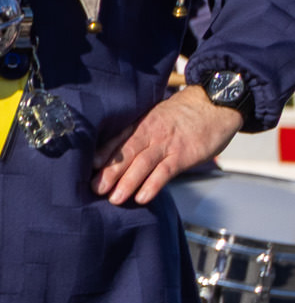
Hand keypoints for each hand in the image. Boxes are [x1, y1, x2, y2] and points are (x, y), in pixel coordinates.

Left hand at [98, 88, 240, 204]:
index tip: (86, 165)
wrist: (216, 103)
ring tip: (113, 199)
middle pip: (125, 154)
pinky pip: (165, 171)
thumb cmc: (184, 114)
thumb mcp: (158, 117)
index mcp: (142, 124)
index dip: (103, 153)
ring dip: (126, 182)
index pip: (118, 139)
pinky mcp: (184, 155)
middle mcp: (151, 134)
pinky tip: (142, 197)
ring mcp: (167, 144)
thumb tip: (120, 154)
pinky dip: (152, 184)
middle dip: (108, 172)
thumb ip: (141, 133)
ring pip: (142, 164)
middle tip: (93, 189)